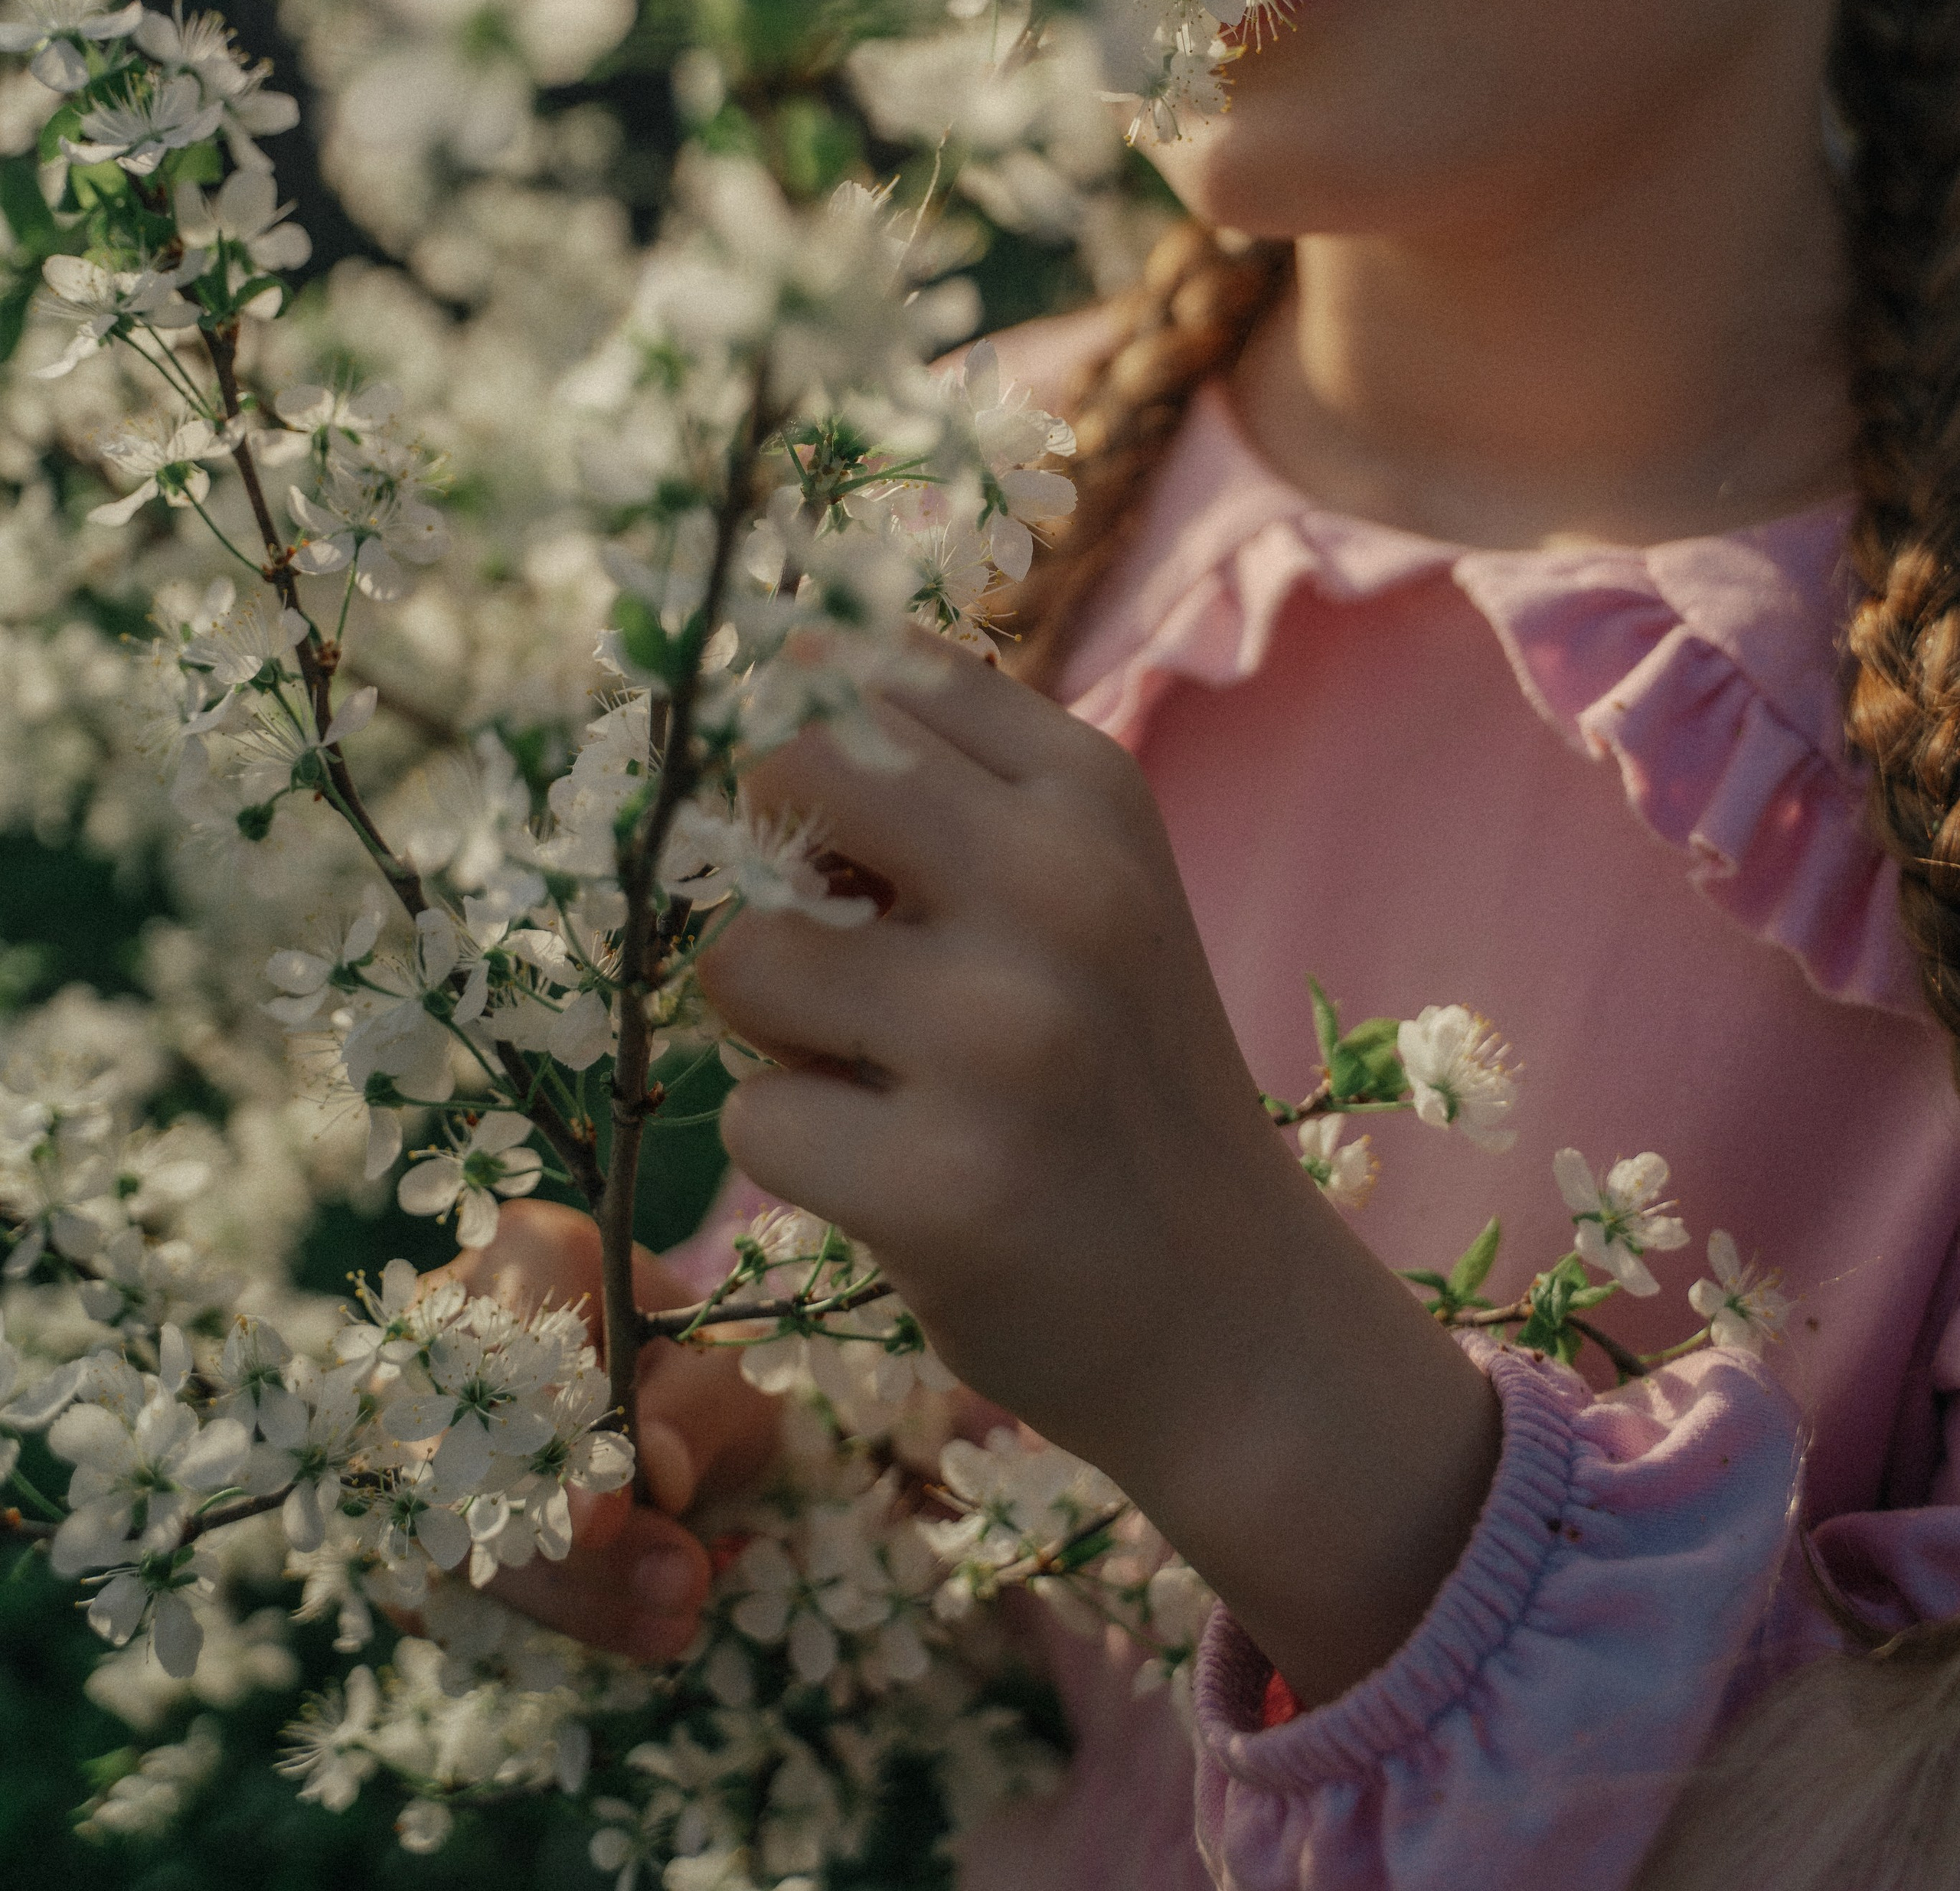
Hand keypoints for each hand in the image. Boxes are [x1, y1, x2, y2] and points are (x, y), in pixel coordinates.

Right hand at [439, 1198, 780, 1663]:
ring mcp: (412, 1427)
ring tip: (673, 1618)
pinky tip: (633, 1625)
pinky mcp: (412, 1518)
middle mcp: (441, 1336)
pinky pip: (442, 1586)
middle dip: (564, 1547)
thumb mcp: (727, 1377)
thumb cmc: (696, 1372)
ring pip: (447, 1533)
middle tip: (678, 1589)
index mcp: (521, 1259)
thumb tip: (654, 1475)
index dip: (540, 1444)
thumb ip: (694, 1416)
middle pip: (462, 1457)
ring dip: (561, 1597)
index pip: (501, 1354)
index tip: (606, 1518)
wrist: (674, 1412)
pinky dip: (538, 1620)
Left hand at [700, 640, 1500, 1705]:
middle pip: (786, 767)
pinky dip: (797, 1154)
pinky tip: (895, 1174)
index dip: (818, 749)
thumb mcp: (1086, 885)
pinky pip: (755, 1118)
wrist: (1230, 1311)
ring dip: (774, 1028)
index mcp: (1090, 792)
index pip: (871, 667)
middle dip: (766, 858)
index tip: (846, 834)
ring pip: (742, 958)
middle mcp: (1059, 887)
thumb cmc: (1114, 1074)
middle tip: (831, 946)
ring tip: (878, 1075)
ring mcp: (1003, 1038)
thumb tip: (761, 691)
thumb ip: (948, 786)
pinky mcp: (943, 1185)